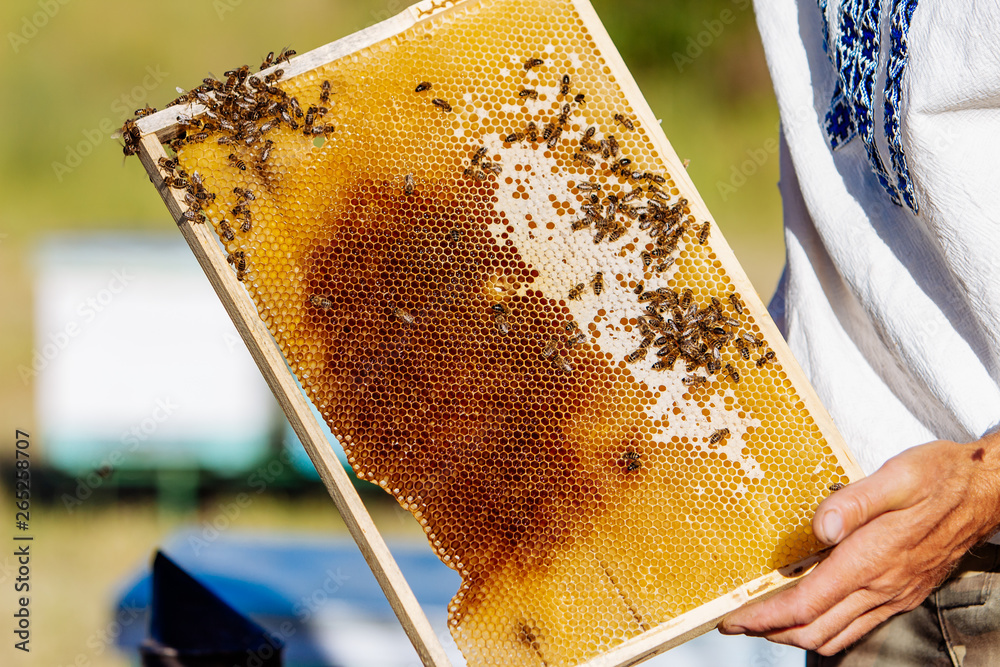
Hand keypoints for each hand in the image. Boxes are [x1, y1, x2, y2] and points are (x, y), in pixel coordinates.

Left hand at [718, 435, 999, 654]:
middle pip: (815, 628)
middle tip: (736, 623)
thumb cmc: (941, 477)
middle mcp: (882, 585)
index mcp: (873, 558)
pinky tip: (810, 614)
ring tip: (764, 622)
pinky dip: (825, 628)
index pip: (808, 602)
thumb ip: (854, 501)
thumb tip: (820, 527)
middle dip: (771, 631)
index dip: (765, 616)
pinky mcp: (902, 593)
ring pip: (835, 634)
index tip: (734, 617)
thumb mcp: (897, 476)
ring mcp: (893, 594)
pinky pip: (857, 626)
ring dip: (795, 634)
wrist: (985, 490)